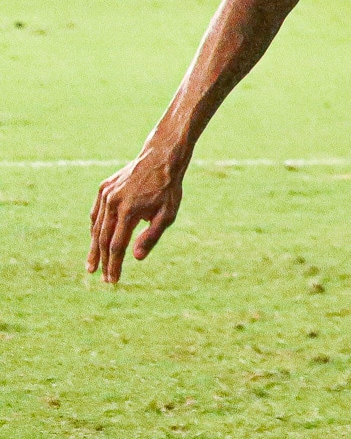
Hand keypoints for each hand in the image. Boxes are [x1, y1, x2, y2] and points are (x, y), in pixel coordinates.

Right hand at [88, 146, 185, 283]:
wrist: (161, 158)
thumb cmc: (168, 189)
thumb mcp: (168, 214)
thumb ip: (151, 236)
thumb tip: (136, 258)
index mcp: (128, 211)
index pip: (117, 246)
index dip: (114, 264)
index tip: (113, 280)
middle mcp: (112, 203)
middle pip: (102, 239)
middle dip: (103, 261)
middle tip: (101, 278)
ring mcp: (105, 194)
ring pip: (96, 226)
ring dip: (94, 247)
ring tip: (93, 265)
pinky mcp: (103, 188)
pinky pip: (96, 213)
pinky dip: (95, 228)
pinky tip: (95, 239)